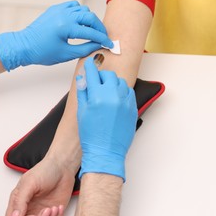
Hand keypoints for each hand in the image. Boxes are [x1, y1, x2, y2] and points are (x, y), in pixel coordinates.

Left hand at [0, 0, 112, 70]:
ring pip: (82, 9)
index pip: (91, 32)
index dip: (102, 39)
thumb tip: (98, 45)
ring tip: (91, 30)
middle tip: (103, 36)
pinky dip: (79, 12)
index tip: (109, 43)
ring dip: (90, 19)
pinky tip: (80, 22)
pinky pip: (73, 5)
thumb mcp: (66, 54)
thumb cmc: (41, 52)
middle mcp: (63, 15)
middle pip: (90, 17)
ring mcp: (59, 10)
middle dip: (99, 27)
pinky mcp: (55, 9)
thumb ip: (85, 49)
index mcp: (66, 27)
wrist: (24, 46)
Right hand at [5, 157, 75, 215]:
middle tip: (46, 210)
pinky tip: (59, 208)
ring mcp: (40, 214)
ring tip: (54, 208)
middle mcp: (27, 210)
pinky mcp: (53, 215)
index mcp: (18, 202)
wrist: (63, 168)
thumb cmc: (45, 170)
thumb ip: (20, 201)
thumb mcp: (30, 182)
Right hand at [76, 57, 136, 180]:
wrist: (106, 152)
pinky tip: (116, 98)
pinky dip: (122, 92)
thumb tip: (82, 78)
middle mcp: (113, 96)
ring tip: (107, 90)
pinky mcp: (133, 108)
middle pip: (109, 76)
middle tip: (97, 81)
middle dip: (102, 76)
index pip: (94, 75)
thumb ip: (83, 92)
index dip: (90, 68)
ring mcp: (125, 102)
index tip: (89, 64)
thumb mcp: (82, 112)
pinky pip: (129, 93)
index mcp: (98, 96)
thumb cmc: (91, 135)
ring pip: (121, 82)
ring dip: (113, 83)